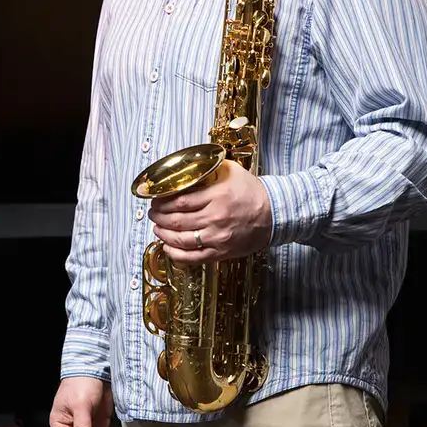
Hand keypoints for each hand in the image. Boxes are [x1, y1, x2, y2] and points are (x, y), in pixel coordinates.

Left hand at [148, 159, 271, 263]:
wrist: (274, 214)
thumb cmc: (251, 192)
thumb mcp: (231, 172)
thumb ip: (208, 170)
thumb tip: (185, 168)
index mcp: (217, 196)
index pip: (179, 201)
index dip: (162, 202)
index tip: (155, 200)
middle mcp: (215, 218)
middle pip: (176, 220)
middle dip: (158, 217)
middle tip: (152, 213)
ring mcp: (218, 238)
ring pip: (181, 239)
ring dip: (163, 234)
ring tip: (157, 228)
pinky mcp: (221, 252)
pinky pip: (193, 257)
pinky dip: (176, 254)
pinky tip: (167, 248)